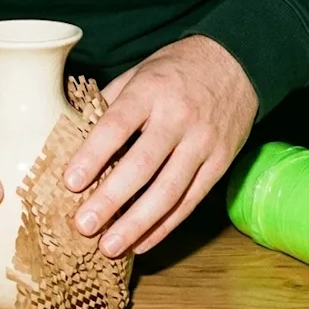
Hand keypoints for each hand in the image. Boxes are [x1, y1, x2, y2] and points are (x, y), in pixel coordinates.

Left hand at [64, 36, 258, 256]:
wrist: (238, 61)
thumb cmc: (177, 69)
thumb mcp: (139, 72)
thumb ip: (108, 103)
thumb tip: (70, 133)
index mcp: (151, 91)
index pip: (117, 126)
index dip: (93, 155)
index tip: (70, 183)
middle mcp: (178, 118)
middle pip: (143, 165)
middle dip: (111, 200)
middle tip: (84, 226)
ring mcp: (203, 143)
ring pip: (169, 191)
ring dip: (138, 224)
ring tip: (110, 247)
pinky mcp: (221, 162)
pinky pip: (191, 200)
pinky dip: (166, 225)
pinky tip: (142, 242)